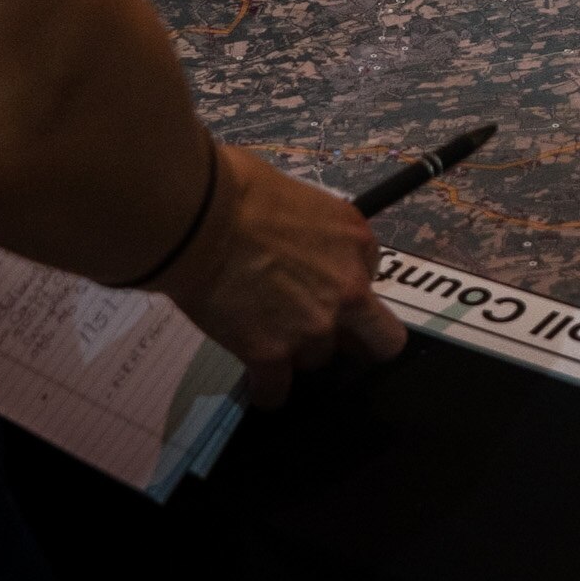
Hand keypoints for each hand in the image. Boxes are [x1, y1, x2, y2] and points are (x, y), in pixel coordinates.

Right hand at [155, 145, 406, 407]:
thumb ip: (317, 234)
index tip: (319, 281)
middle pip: (382, 341)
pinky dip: (266, 390)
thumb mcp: (301, 198)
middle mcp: (349, 290)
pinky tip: (257, 383)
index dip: (344, 282)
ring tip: (265, 333)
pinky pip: (276, 391)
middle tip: (328, 333)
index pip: (370, 277)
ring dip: (297, 351)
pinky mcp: (270, 354)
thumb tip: (298, 244)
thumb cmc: (238, 188)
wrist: (198, 217)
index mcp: (358, 242)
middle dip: (359, 341)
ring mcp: (313, 327)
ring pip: (319, 361)